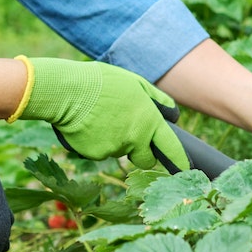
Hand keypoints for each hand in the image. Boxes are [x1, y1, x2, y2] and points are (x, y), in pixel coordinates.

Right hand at [15, 57, 187, 171]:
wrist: (65, 91)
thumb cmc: (102, 82)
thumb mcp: (135, 83)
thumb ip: (157, 100)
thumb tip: (173, 115)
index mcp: (148, 121)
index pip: (171, 148)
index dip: (179, 160)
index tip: (185, 169)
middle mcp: (134, 139)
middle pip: (145, 159)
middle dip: (140, 151)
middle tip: (127, 132)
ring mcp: (114, 149)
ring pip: (119, 151)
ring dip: (113, 140)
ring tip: (100, 116)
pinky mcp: (95, 155)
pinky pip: (100, 151)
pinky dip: (96, 142)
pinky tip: (88, 124)